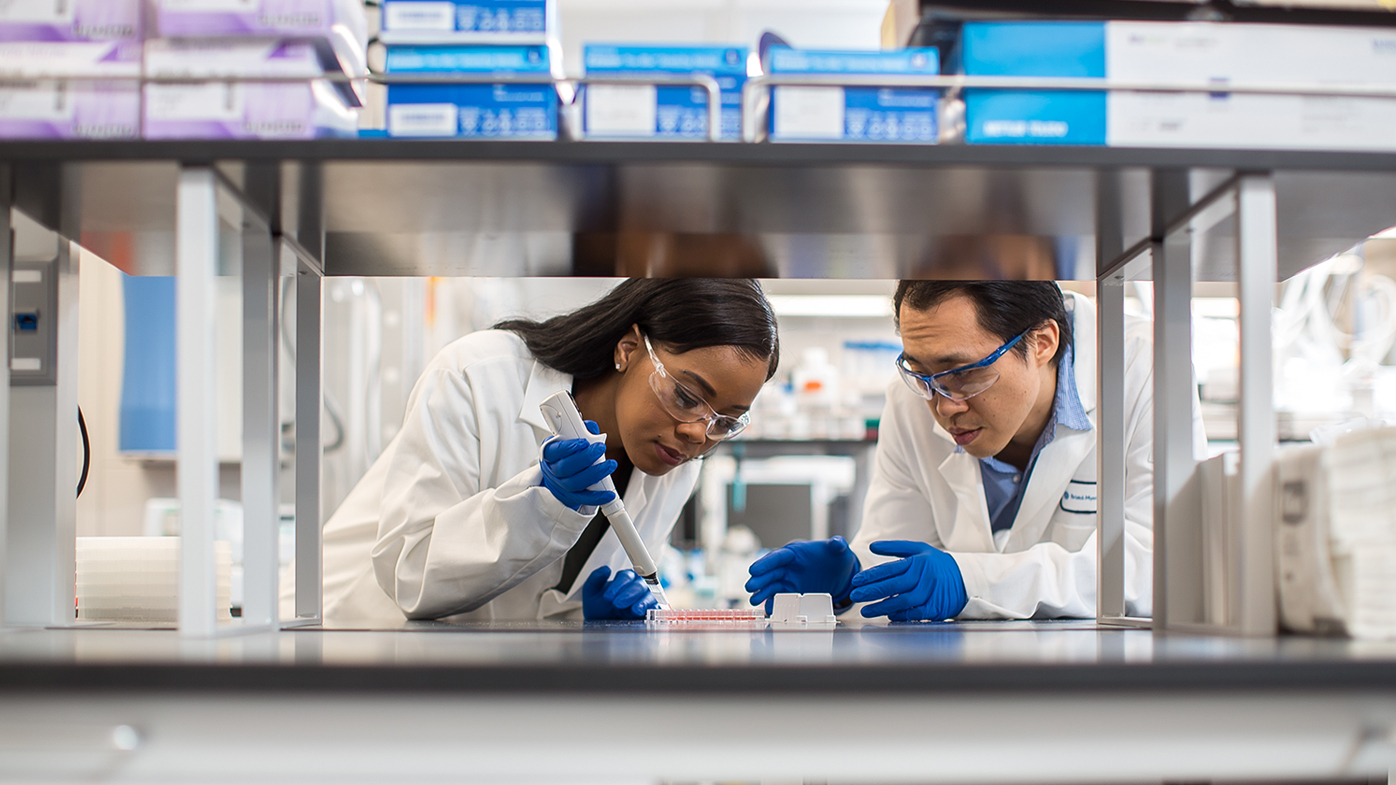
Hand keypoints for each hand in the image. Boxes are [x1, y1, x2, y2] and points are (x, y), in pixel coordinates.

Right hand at [539, 420, 615, 510]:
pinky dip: (597, 497)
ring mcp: (561, 486)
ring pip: (575, 483)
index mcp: (550, 454)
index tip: (583, 442)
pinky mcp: (571, 498)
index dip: (567, 447)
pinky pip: (583, 499)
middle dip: (585, 458)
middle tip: (601, 448)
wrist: (559, 475)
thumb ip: (581, 430)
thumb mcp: (569, 439)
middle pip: (565, 468)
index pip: (554, 451)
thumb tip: (591, 427)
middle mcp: (553, 471)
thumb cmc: (566, 454)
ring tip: (610, 465)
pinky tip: (609, 493)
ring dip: (595, 474)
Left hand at [582, 566, 657, 620]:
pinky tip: (641, 612)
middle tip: (617, 604)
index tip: (608, 596)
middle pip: (639, 584)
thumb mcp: (591, 592)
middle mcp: (636, 586)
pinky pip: (655, 607)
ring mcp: (644, 598)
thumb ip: (596, 578)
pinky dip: (650, 608)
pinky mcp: (649, 610)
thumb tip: (606, 569)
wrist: (601, 625)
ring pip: (649, 594)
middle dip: (629, 594)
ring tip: (633, 610)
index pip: (626, 576)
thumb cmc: (598, 607)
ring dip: (641, 602)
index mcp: (624, 579)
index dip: (618, 585)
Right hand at [744, 536, 859, 611]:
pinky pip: (781, 599)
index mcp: (795, 553)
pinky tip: (770, 610)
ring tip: (754, 600)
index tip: (753, 570)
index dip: (765, 563)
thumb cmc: (836, 559)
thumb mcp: (840, 551)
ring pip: (772, 587)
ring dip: (762, 593)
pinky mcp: (793, 593)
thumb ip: (837, 546)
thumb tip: (837, 542)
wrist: (840, 574)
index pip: (777, 557)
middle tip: (750, 587)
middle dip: (760, 580)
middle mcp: (788, 567)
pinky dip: (775, 604)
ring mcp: (789, 581)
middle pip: (771, 573)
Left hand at [849, 540, 967, 621]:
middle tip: (854, 596)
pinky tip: (888, 614)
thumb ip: (895, 548)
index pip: (889, 569)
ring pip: (902, 601)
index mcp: (917, 561)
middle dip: (871, 591)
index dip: (871, 576)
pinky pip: (914, 613)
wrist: (966, 579)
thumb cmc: (938, 564)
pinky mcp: (936, 608)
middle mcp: (923, 577)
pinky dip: (900, 615)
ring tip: (865, 610)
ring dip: (882, 606)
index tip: (855, 581)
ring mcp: (930, 593)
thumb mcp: (920, 549)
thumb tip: (872, 546)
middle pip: (893, 586)